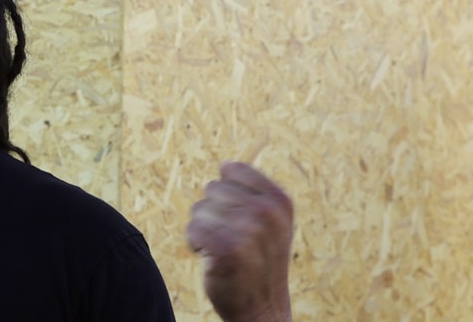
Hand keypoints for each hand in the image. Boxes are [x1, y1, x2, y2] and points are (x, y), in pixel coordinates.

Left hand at [187, 161, 292, 321]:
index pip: (232, 170)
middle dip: (214, 213)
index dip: (226, 193)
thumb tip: (224, 165)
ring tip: (224, 249)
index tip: (240, 216)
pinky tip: (211, 258)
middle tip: (232, 239)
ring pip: (199, 209)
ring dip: (204, 229)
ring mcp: (248, 228)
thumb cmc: (258, 261)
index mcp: (280, 200)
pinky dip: (195, 243)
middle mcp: (267, 211)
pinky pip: (192, 228)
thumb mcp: (270, 222)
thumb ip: (252, 192)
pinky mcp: (227, 247)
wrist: (261, 309)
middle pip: (212, 189)